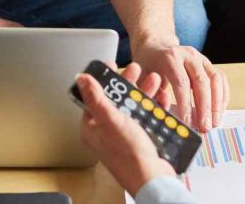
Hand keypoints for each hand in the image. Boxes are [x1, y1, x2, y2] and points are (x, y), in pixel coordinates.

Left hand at [77, 62, 176, 195]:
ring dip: (144, 92)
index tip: (112, 65)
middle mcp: (107, 130)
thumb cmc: (130, 155)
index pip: (94, 96)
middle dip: (128, 83)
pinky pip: (146, 116)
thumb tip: (82, 79)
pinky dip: (154, 106)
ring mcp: (124, 134)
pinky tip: (162, 98)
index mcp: (93, 127)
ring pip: (133, 106)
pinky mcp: (141, 138)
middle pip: (116, 99)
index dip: (104, 79)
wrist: (153, 179)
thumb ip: (96, 98)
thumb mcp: (112, 120)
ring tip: (155, 80)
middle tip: (137, 70)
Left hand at [130, 39, 228, 132]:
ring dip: (217, 103)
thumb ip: (150, 93)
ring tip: (215, 122)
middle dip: (205, 107)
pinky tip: (219, 111)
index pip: (182, 83)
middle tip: (205, 127)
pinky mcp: (208, 63)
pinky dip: (222, 95)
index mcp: (170, 57)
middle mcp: (188, 55)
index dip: (186, 104)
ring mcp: (201, 58)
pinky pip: (220, 78)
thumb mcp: (141, 77)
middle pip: (202, 82)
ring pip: (215, 80)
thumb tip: (162, 114)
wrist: (156, 46)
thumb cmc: (148, 65)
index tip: (187, 122)